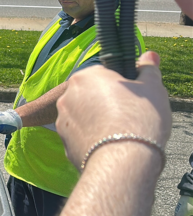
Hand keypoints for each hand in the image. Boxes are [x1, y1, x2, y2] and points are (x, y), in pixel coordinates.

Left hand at [56, 52, 171, 168]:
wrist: (122, 160)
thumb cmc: (138, 118)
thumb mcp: (152, 87)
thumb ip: (148, 69)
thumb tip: (149, 56)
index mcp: (85, 76)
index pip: (103, 75)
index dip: (121, 86)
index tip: (133, 98)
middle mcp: (67, 96)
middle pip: (91, 95)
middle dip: (107, 103)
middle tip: (129, 115)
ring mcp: (62, 120)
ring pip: (85, 116)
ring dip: (98, 121)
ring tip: (120, 133)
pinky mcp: (64, 143)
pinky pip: (82, 136)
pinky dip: (93, 139)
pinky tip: (110, 146)